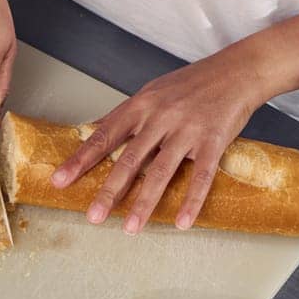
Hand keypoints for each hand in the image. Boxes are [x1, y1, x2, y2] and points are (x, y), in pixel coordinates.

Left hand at [49, 44, 270, 233]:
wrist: (237, 71)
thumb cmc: (193, 83)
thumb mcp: (154, 91)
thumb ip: (128, 115)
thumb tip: (93, 130)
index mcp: (142, 104)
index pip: (105, 135)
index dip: (81, 159)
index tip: (60, 180)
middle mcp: (161, 116)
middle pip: (130, 158)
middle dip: (109, 190)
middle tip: (93, 216)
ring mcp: (188, 129)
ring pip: (162, 171)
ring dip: (145, 203)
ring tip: (131, 228)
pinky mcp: (213, 140)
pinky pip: (201, 175)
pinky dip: (191, 201)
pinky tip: (181, 222)